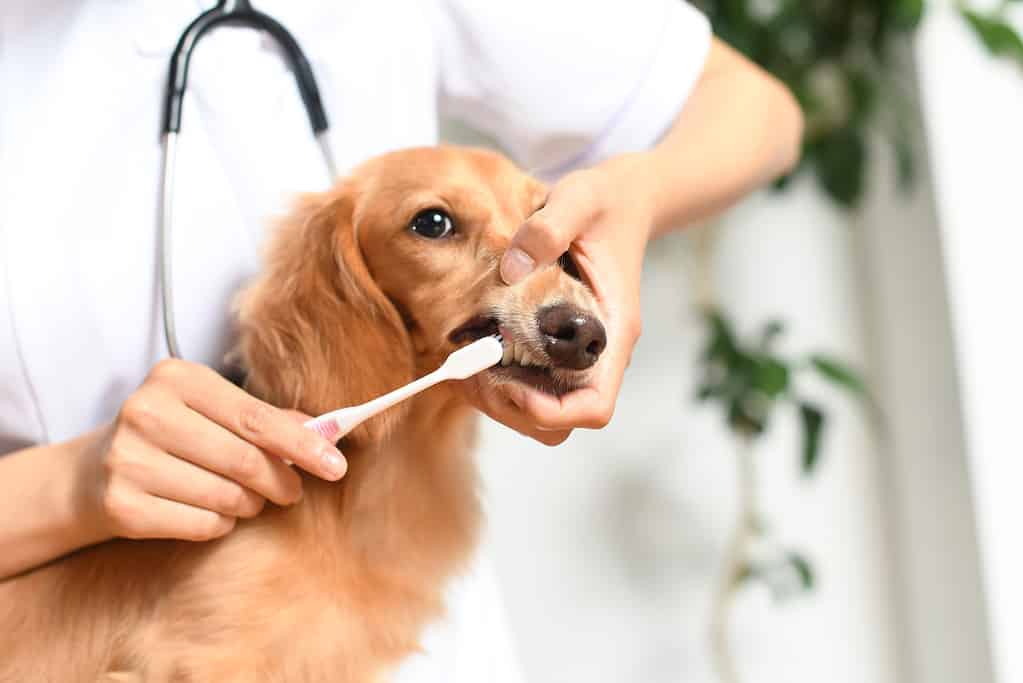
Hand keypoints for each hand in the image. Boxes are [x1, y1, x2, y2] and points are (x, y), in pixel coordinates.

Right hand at [75, 359, 346, 542]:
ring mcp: (129, 459)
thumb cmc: (172, 436)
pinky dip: (221, 524)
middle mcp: (147, 412)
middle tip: (291, 491)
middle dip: (281, 481)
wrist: (92, 472)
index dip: (302, 445)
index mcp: (176, 378)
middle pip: (245, 460)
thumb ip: (267, 418)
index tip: (336, 466)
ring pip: (227, 496)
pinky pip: (202, 525)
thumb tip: (327, 431)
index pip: (256, 417)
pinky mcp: (122, 504)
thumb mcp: (212, 411)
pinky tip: (211, 512)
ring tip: (244, 498)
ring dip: (250, 504)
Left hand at [481, 155, 654, 444]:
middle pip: (562, 421)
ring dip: (499, 401)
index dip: (554, 413)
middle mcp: (598, 353)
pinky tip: (471, 351)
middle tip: (469, 376)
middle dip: (512, 410)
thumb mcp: (580, 199)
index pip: (595, 407)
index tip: (512, 387)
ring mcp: (578, 352)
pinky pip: (531, 384)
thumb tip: (511, 268)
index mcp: (613, 331)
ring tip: (462, 368)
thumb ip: (547, 229)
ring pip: (543, 411)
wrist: (625, 200)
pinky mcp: (559, 345)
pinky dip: (498, 382)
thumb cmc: (607, 202)